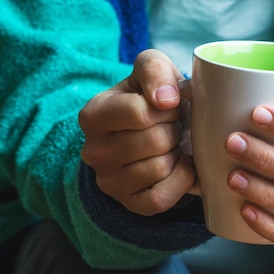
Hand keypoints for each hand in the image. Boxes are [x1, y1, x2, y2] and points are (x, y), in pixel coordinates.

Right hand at [78, 50, 195, 215]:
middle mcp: (93, 152)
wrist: (150, 131)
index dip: (166, 108)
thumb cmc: (151, 98)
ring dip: (177, 154)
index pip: (139, 112)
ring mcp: (109, 182)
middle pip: (154, 141)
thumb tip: (166, 99)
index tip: (167, 107)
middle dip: (174, 130)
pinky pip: (162, 198)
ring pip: (160, 169)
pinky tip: (180, 165)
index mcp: (92, 115)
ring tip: (171, 145)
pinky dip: (181, 181)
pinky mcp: (129, 203)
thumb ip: (154, 70)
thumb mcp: (151, 69)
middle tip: (171, 127)